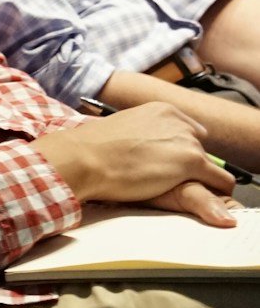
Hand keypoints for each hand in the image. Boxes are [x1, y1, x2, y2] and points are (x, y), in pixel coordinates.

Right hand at [37, 104, 234, 214]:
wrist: (84, 157)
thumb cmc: (94, 148)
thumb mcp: (126, 130)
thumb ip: (148, 134)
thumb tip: (154, 150)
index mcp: (162, 110)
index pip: (191, 133)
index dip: (179, 153)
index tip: (168, 165)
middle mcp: (178, 121)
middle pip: (200, 150)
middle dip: (188, 167)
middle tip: (163, 180)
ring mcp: (187, 140)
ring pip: (211, 169)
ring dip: (197, 181)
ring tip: (169, 189)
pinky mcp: (192, 161)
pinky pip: (223, 183)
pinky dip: (217, 194)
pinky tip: (195, 198)